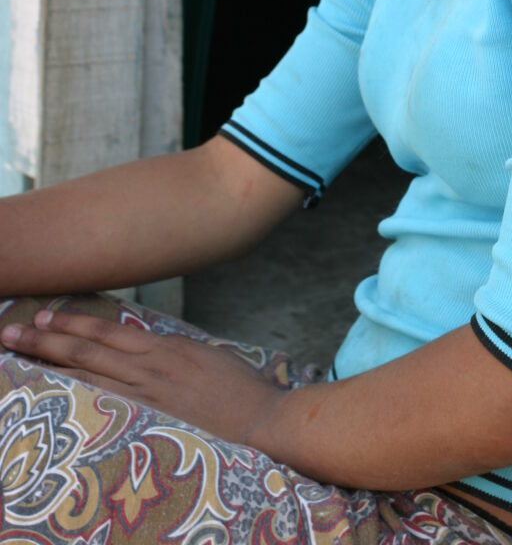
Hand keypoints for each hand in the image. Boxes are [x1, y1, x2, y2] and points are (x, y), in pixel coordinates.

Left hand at [0, 309, 286, 445]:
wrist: (263, 419)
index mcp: (168, 346)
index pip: (110, 330)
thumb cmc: (241, 392)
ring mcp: (152, 392)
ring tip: (23, 347)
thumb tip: (149, 351)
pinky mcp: (154, 417)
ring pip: (91, 371)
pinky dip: (78, 391)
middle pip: (91, 346)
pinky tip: (56, 390)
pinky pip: (108, 400)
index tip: (47, 317)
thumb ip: (174, 354)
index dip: (75, 323)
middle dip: (50, 336)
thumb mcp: (206, 358)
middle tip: (16, 328)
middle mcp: (154, 364)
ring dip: (54, 358)